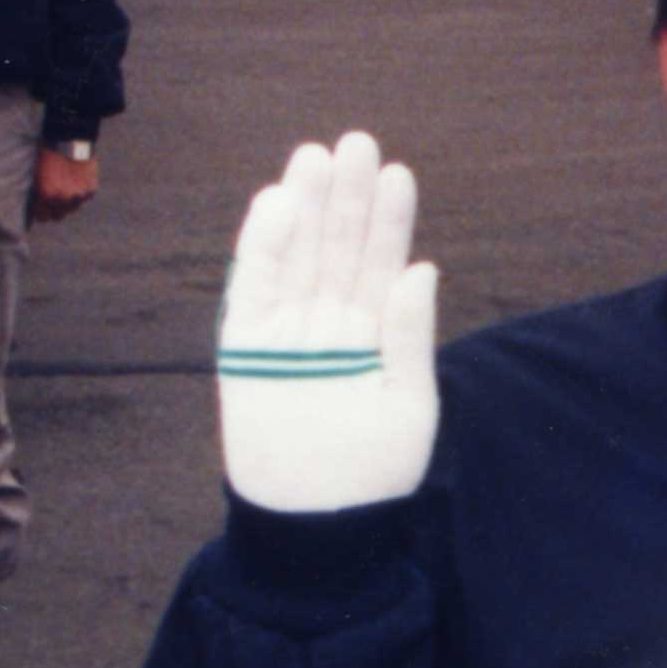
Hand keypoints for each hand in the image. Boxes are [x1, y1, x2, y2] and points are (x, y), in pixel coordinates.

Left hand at [30, 145, 98, 225]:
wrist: (70, 139)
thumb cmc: (49, 152)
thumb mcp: (37, 173)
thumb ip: (39, 191)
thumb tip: (38, 202)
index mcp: (46, 196)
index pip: (42, 217)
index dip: (41, 213)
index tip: (41, 210)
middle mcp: (62, 200)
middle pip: (58, 217)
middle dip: (54, 211)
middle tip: (53, 203)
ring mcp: (78, 196)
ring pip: (72, 209)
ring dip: (68, 203)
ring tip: (66, 192)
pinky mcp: (90, 190)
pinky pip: (84, 198)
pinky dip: (80, 194)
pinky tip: (76, 184)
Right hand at [217, 130, 441, 514]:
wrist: (316, 524)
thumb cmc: (371, 475)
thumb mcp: (408, 405)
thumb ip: (408, 336)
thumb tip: (421, 268)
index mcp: (373, 336)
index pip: (381, 264)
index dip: (389, 220)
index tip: (398, 173)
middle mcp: (329, 326)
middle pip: (337, 249)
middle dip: (346, 198)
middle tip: (355, 143)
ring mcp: (286, 333)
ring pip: (297, 256)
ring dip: (305, 207)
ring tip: (316, 157)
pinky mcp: (245, 347)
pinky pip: (253, 287)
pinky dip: (264, 246)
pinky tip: (279, 203)